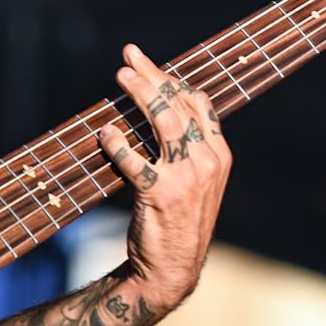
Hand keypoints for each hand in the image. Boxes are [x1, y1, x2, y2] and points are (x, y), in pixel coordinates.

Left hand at [96, 44, 231, 311]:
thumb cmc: (178, 221)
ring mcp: (187, 177)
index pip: (200, 104)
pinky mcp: (160, 194)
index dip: (175, 80)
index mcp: (219, 155)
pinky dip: (118, 143)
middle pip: (180, 104)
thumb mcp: (196, 182)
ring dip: (141, 94)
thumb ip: (186, 148)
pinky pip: (135, 160)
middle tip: (129, 56)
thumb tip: (159, 108)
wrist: (172, 269)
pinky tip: (106, 132)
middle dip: (154, 76)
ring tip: (120, 76)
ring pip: (164, 121)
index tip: (153, 66)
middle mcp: (208, 162)